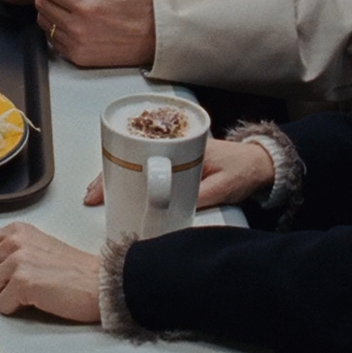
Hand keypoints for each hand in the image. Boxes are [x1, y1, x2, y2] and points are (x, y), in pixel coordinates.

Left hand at [0, 222, 101, 322]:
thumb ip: (11, 249)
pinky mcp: (23, 283)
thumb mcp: (37, 245)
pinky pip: (0, 305)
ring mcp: (17, 261)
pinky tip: (32, 301)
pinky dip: (14, 309)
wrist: (100, 283)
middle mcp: (14, 242)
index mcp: (16, 230)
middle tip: (11, 287)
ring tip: (22, 294)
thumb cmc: (75, 270)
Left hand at [36, 0, 154, 66]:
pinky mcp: (78, 57)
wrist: (157, 40)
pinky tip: (69, 18)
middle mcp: (77, 28)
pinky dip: (55, 26)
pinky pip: (53, 40)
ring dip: (49, 7)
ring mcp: (76, 45)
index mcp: (88, 5)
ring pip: (44, 22)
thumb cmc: (145, 7)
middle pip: (41, 4)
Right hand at [83, 138, 273, 208]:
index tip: (103, 184)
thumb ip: (200, 198)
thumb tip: (171, 210)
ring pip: (132, 161)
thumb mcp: (223, 186)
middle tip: (92, 195)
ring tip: (98, 195)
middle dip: (106, 173)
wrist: (259, 164)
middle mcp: (171, 142)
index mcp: (181, 141)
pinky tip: (116, 189)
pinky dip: (127, 176)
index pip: (138, 150)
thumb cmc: (243, 169)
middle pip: (128, 155)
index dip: (115, 167)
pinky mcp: (172, 162)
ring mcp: (170, 152)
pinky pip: (142, 166)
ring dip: (114, 176)